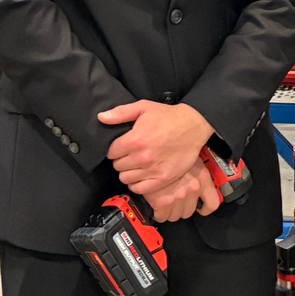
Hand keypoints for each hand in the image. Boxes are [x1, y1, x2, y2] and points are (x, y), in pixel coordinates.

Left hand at [98, 101, 214, 195]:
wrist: (193, 126)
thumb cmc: (167, 116)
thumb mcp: (143, 107)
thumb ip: (120, 113)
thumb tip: (101, 117)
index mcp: (134, 141)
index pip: (111, 153)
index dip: (115, 149)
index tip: (122, 146)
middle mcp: (142, 158)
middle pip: (117, 166)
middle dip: (121, 160)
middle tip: (130, 154)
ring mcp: (153, 170)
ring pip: (126, 178)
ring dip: (128, 172)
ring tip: (136, 165)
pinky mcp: (163, 179)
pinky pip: (140, 189)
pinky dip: (137, 184)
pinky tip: (141, 175)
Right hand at [141, 158, 221, 222]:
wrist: (154, 148)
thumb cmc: (171, 150)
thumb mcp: (191, 158)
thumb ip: (196, 173)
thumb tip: (196, 184)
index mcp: (202, 178)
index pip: (212, 203)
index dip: (205, 209)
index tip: (199, 208)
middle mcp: (193, 188)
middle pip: (189, 212)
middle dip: (181, 208)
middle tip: (174, 200)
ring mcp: (178, 196)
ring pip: (175, 216)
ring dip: (169, 211)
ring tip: (163, 202)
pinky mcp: (162, 202)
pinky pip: (162, 217)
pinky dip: (158, 214)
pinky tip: (155, 206)